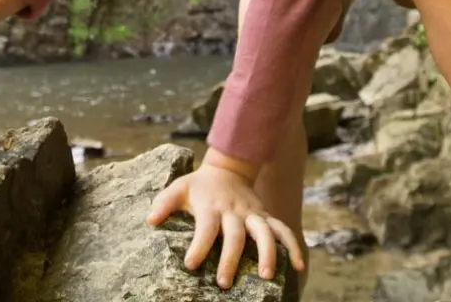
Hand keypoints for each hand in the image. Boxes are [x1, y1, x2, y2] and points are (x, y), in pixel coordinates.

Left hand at [147, 162, 304, 289]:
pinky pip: (283, 231)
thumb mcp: (178, 187)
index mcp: (211, 207)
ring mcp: (253, 214)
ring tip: (267, 276)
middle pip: (235, 236)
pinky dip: (293, 246)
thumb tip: (151, 220)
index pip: (205, 228)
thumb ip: (164, 203)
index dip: (199, 246)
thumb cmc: (199, 185)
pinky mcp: (265, 217)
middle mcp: (234, 212)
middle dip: (231, 259)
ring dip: (268, 254)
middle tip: (224, 282)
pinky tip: (300, 265)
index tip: (191, 264)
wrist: (228, 167)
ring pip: (264, 233)